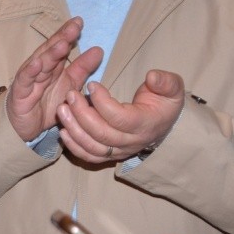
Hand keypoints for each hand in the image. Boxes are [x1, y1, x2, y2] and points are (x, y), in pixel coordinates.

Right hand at [6, 17, 103, 140]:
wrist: (25, 126)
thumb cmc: (45, 103)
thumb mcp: (69, 85)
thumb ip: (82, 68)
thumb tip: (99, 49)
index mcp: (52, 66)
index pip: (60, 46)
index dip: (68, 34)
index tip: (80, 22)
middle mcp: (40, 69)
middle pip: (50, 51)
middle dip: (62, 38)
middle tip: (74, 26)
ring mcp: (29, 79)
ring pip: (39, 63)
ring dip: (50, 53)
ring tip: (62, 43)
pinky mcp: (20, 92)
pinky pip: (25, 80)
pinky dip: (30, 71)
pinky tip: (37, 63)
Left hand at [56, 69, 183, 162]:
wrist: (162, 122)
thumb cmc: (163, 101)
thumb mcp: (171, 88)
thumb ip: (165, 82)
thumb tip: (152, 77)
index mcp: (146, 124)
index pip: (121, 118)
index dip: (103, 102)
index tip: (92, 85)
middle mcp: (132, 142)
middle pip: (102, 133)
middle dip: (82, 113)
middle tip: (70, 94)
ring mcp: (119, 151)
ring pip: (93, 146)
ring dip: (74, 129)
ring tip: (61, 109)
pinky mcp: (109, 155)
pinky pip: (89, 156)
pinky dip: (74, 146)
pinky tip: (63, 130)